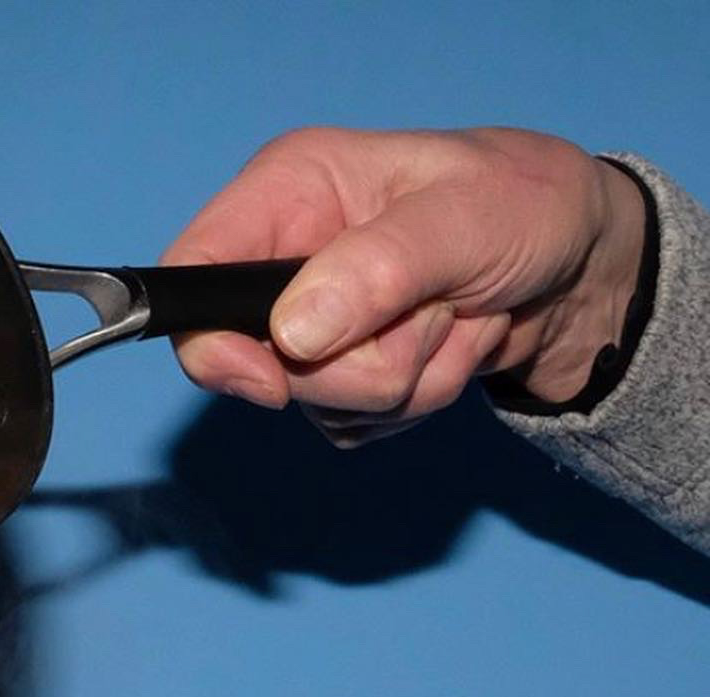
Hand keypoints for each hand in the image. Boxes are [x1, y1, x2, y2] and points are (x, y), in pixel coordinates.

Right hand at [164, 126, 647, 444]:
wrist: (578, 266)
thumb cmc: (526, 208)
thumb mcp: (464, 219)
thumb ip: (377, 269)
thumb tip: (292, 333)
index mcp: (291, 193)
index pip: (194, 272)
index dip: (212, 340)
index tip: (274, 380)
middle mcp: (287, 260)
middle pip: (265, 363)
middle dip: (364, 361)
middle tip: (435, 312)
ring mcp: (313, 327)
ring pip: (321, 404)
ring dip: (407, 380)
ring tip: (456, 319)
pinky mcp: (343, 380)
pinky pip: (354, 428)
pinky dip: (416, 402)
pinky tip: (449, 349)